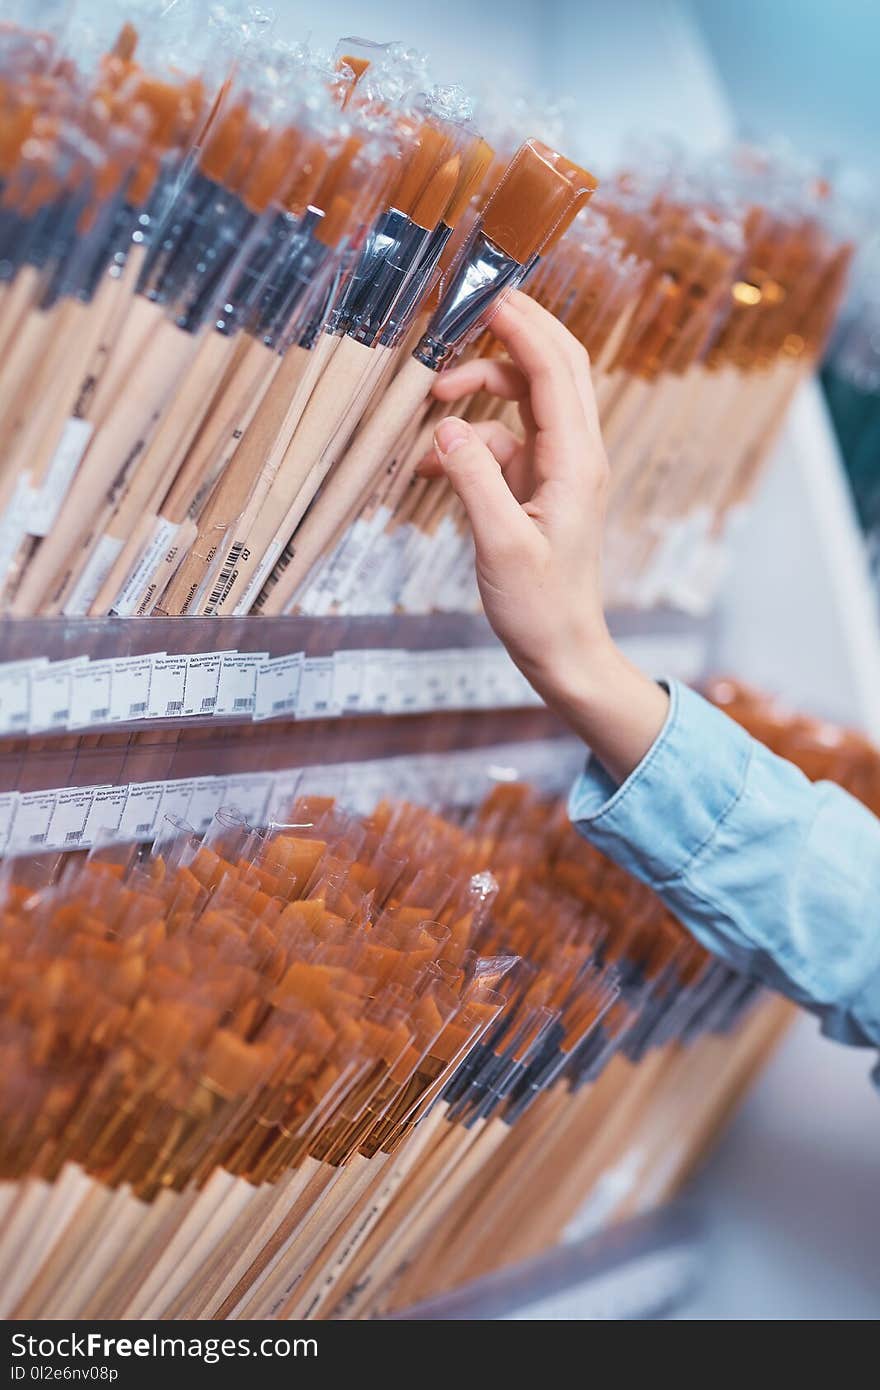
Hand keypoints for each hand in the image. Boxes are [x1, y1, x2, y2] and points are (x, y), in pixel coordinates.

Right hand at [420, 290, 668, 784]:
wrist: (564, 650)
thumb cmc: (540, 606)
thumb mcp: (500, 544)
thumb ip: (472, 478)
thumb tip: (444, 424)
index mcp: (576, 461)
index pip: (555, 371)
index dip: (522, 327)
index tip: (486, 296)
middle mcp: (576, 455)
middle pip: (555, 367)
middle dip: (513, 335)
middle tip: (470, 310)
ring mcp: (559, 469)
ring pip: (526, 401)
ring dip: (480, 392)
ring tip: (432, 404)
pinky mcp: (539, 487)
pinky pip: (504, 442)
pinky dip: (469, 441)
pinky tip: (431, 464)